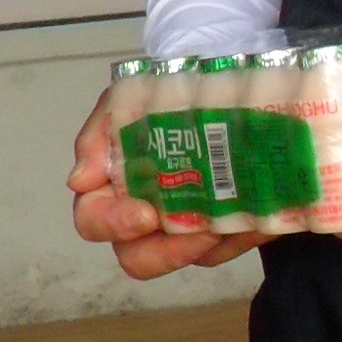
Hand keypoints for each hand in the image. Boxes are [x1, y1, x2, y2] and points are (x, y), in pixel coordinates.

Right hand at [67, 107, 260, 279]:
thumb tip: (78, 180)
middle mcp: (143, 219)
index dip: (115, 224)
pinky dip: (248, 232)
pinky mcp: (223, 229)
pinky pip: (235, 244)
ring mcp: (184, 228)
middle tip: (200, 230)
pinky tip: (263, 216)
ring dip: (216, 243)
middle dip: (168, 252)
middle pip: (139, 259)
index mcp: (110, 190)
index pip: (95, 222)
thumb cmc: (157, 98)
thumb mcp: (121, 103)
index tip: (146, 214)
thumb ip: (97, 137)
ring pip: (194, 257)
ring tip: (240, 219)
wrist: (212, 82)